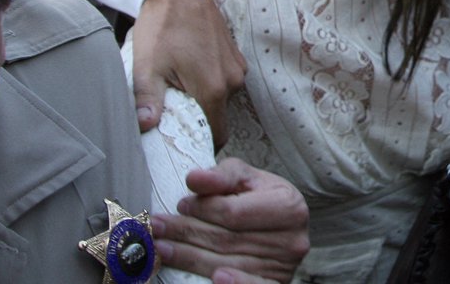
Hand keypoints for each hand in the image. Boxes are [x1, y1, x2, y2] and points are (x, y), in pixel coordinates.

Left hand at [131, 0, 246, 144]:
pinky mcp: (235, 54)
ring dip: (202, 97)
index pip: (216, 135)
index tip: (182, 138)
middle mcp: (232, 80)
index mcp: (212, 89)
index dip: (199, 141)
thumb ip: (147, 100)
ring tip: (178, 83)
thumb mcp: (147, 65)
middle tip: (171, 107)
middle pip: (217, 117)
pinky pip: (224, 79)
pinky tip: (188, 66)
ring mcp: (236, 66)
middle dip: (197, 117)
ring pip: (221, 98)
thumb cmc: (163, 25)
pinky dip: (209, 80)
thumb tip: (145, 128)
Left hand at [153, 158, 310, 283]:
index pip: (233, 212)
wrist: (281, 223)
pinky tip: (213, 280)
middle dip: (187, 233)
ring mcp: (285, 267)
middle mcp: (292, 239)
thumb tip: (194, 178)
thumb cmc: (259, 196)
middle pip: (227, 240)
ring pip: (228, 264)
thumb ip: (221, 176)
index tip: (179, 204)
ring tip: (163, 248)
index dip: (202, 209)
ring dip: (190, 258)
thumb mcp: (245, 177)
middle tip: (158, 227)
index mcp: (288, 205)